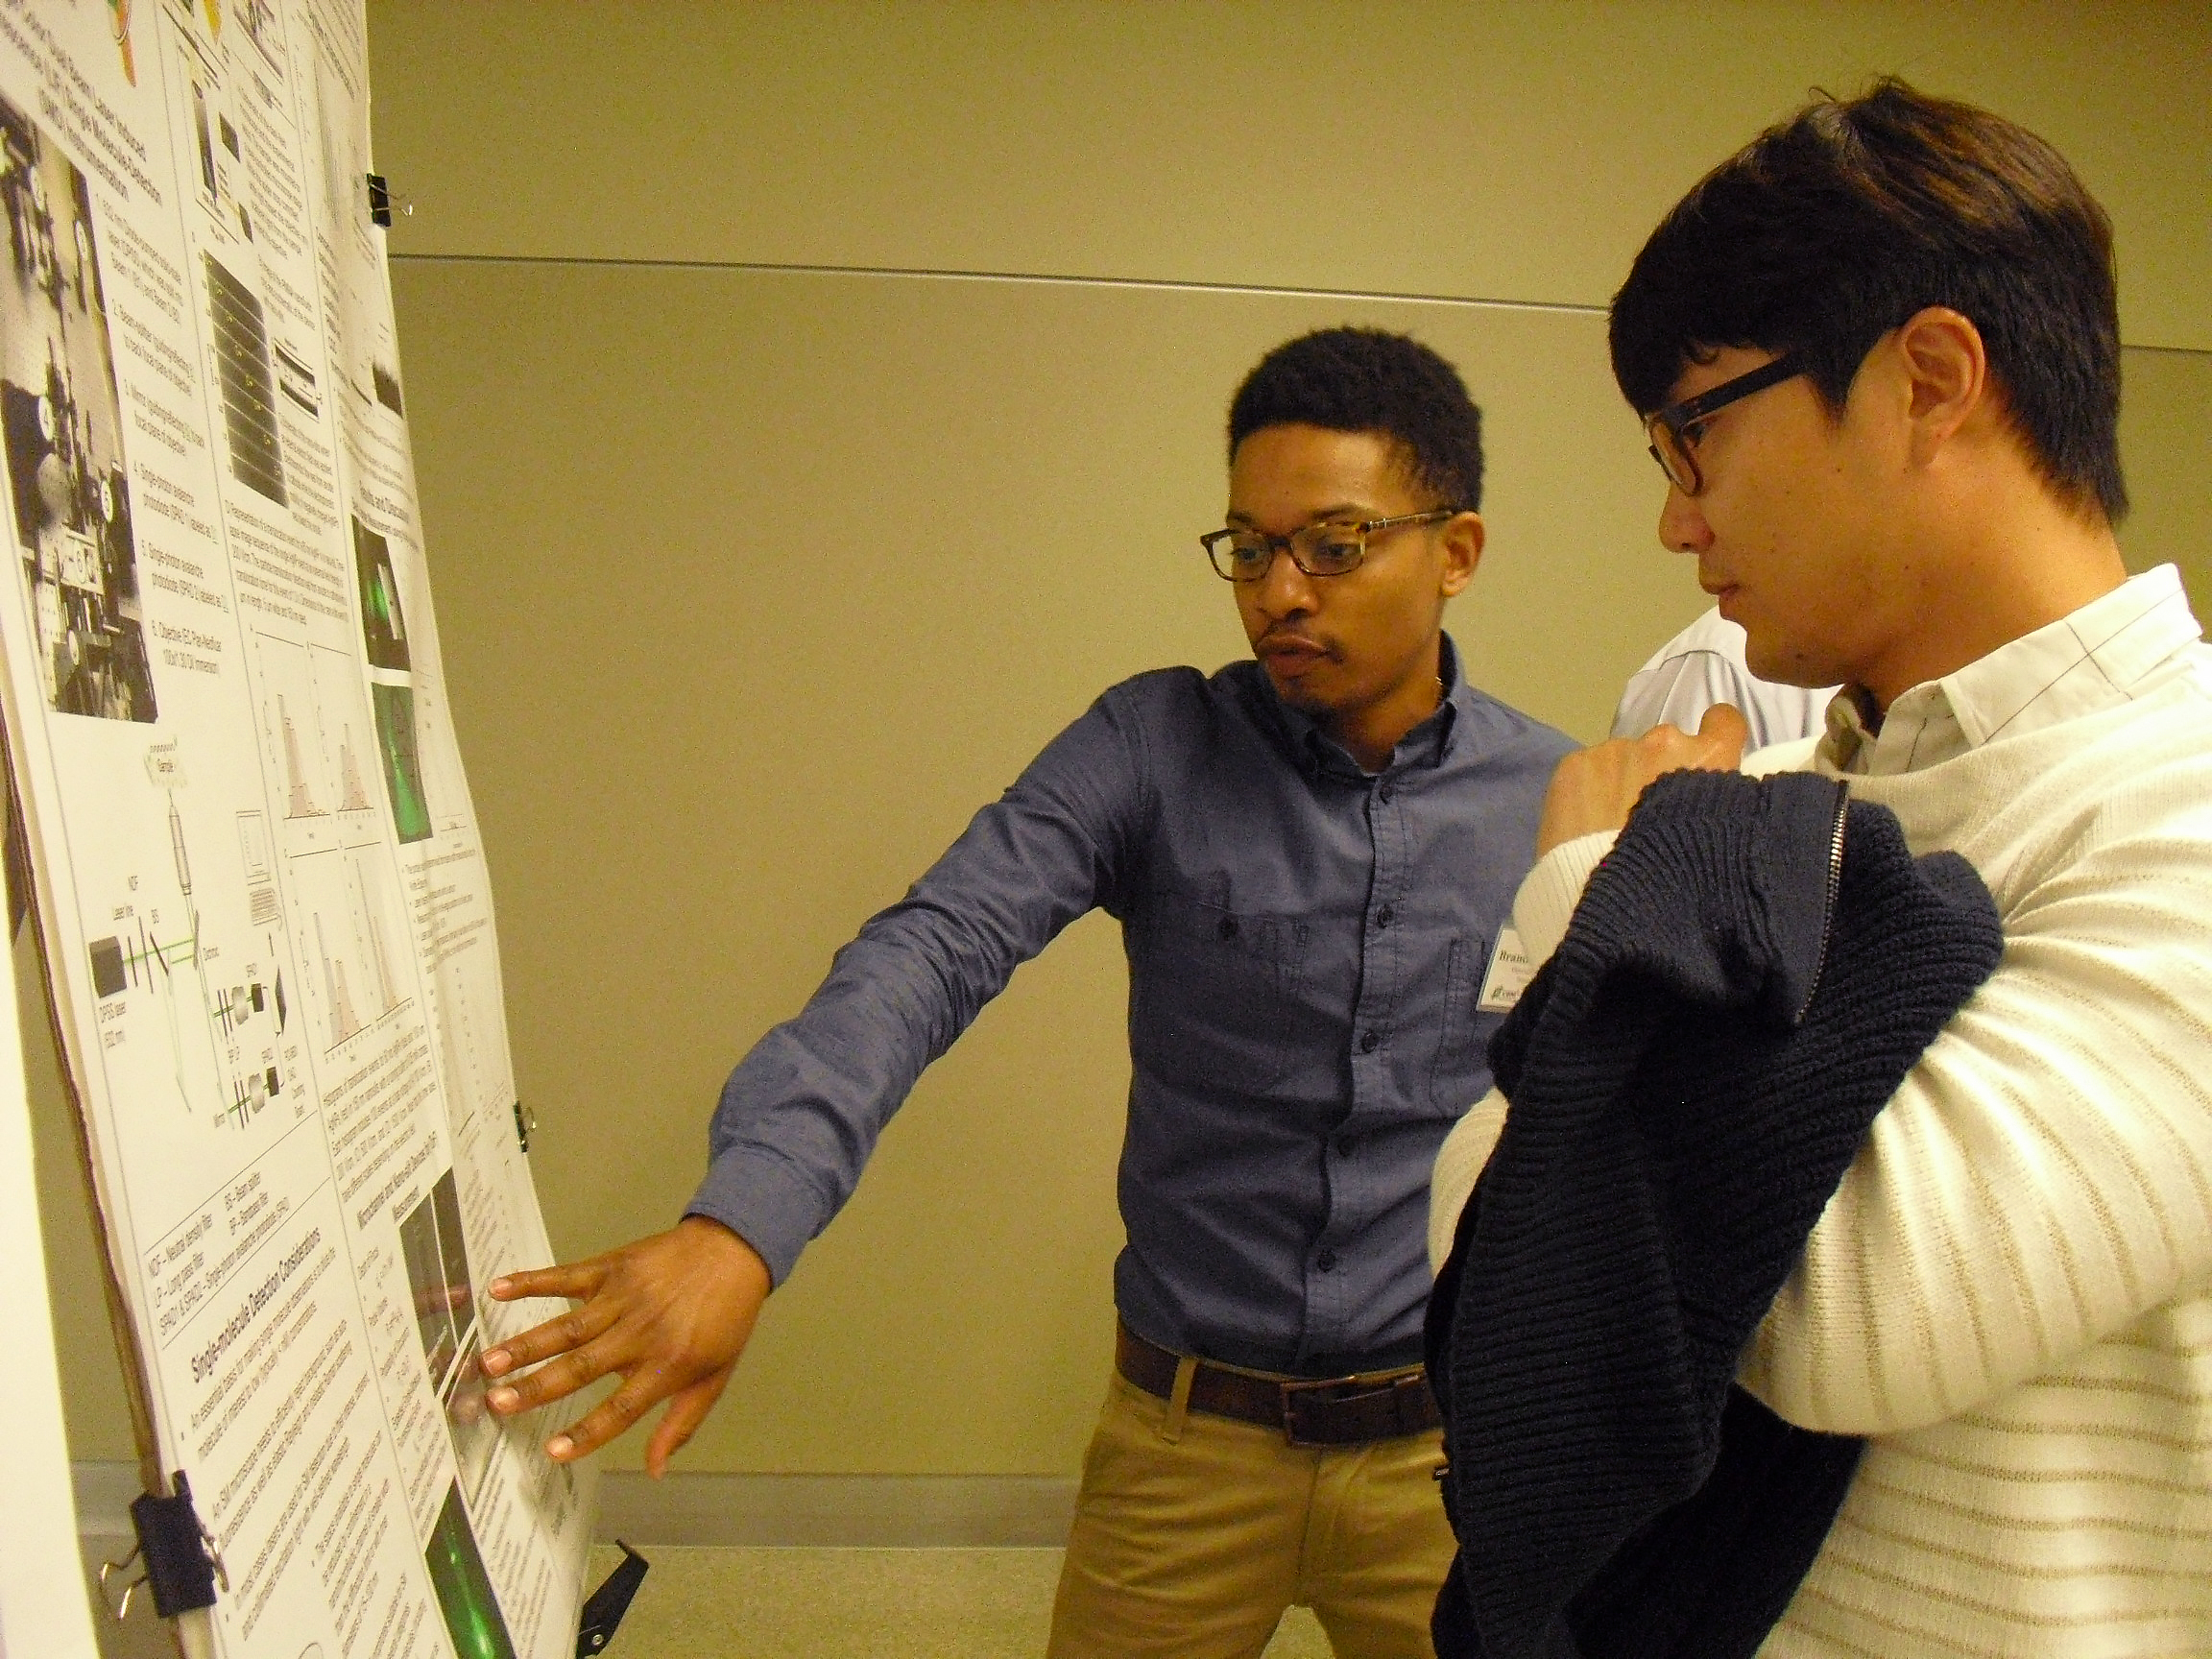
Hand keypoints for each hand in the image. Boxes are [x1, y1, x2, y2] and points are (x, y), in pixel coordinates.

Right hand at [480, 1215, 770, 1474]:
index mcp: (667, 1365)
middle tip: (497, 1403)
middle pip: (583, 1365)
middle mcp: (640, 1333)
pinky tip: (499, 1288)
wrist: (735, 1251)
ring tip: (488, 1361)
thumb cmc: (725, 1318)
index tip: (552, 1451)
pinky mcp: (611, 1268)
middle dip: (537, 1386)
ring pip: (568, 1326)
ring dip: (526, 1344)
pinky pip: (566, 1276)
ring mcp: (623, 1298)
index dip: (588, 1432)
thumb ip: (681, 1424)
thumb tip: (654, 1470)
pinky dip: (532, 1281)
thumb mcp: (715, 1377)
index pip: (621, 1407)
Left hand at [1536, 703, 1749, 855]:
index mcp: (1708, 759)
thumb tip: (1702, 798)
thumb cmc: (1679, 876)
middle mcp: (1664, 743)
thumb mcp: (1716, 836)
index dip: (1714, 737)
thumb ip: (1711, 803)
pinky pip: (1586, 769)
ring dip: (1620, 779)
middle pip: (1665, 745)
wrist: (1616, 899)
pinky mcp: (1574, 763)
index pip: (1724, 722)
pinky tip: (1583, 824)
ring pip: (1621, 757)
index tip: (1702, 759)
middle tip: (1647, 812)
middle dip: (1658, 769)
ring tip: (1609, 824)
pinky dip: (1586, 789)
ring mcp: (1614, 749)